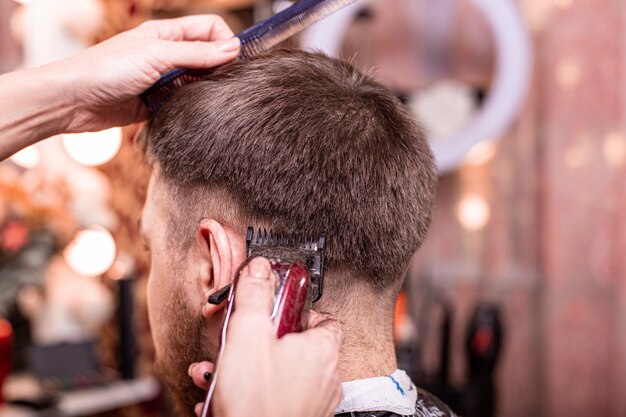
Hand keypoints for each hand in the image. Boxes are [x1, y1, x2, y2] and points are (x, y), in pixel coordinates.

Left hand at [44, 14, 239, 132]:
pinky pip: (184, 104)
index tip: (234, 61)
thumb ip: (195, 53)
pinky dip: (190, 108)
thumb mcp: (156, 55)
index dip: (225, 42)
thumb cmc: (105, 70)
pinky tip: (192, 113)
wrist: (73, 101)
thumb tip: (232, 48)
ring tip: (206, 99)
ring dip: (205, 90)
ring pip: (198, 82)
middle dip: (219, 68)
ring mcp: (162, 79)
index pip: (209, 29)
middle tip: (225, 83)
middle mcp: (166, 55)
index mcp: (166, 34)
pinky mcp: (157, 103)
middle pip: (207, 56)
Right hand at [188, 257, 343, 416]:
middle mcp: (325, 378)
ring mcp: (312, 404)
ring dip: (244, 367)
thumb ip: (254, 296)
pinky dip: (248, 392)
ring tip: (216, 370)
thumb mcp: (248, 334)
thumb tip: (260, 269)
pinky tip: (219, 396)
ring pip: (278, 373)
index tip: (276, 308)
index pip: (326, 319)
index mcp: (321, 350)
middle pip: (295, 346)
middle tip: (237, 340)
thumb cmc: (257, 401)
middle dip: (257, 340)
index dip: (300, 310)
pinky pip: (272, 397)